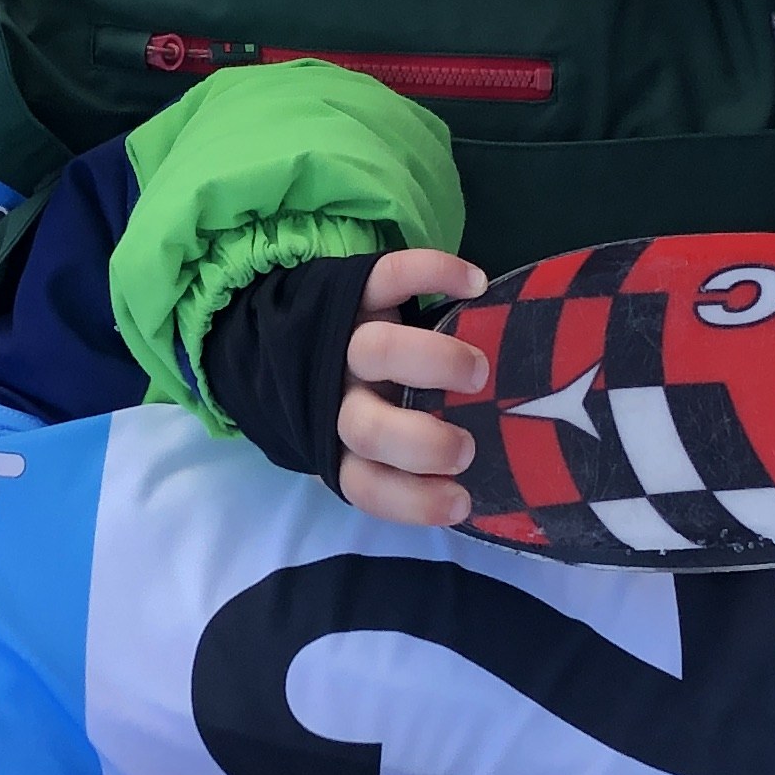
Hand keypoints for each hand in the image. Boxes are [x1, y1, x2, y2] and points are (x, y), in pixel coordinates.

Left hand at [334, 246, 486, 527]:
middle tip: (467, 446)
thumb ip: (415, 466)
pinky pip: (389, 275)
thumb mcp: (371, 444)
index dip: (412, 501)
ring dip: (433, 362)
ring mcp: (342, 343)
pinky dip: (435, 273)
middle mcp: (336, 400)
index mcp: (340, 447)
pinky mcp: (351, 290)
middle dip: (423, 443)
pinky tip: (476, 285)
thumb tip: (483, 484)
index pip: (365, 485)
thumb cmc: (363, 402)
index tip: (463, 499)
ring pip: (376, 352)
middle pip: (367, 427)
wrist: (290, 337)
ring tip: (477, 373)